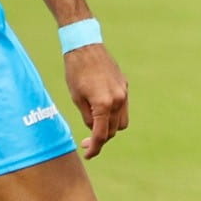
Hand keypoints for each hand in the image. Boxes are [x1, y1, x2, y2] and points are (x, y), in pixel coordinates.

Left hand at [63, 45, 129, 159]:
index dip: (94, 148)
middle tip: (86, 142)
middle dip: (101, 138)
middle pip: (114, 130)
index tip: (87, 154)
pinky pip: (122, 107)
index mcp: (103, 104)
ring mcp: (124, 92)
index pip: (101, 134)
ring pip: (122, 121)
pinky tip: (101, 110)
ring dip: (111, 127)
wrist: (85, 46)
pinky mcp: (124, 86)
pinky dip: (114, 114)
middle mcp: (118, 100)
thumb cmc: (75, 71)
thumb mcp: (77, 98)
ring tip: (96, 126)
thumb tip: (94, 128)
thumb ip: (88, 117)